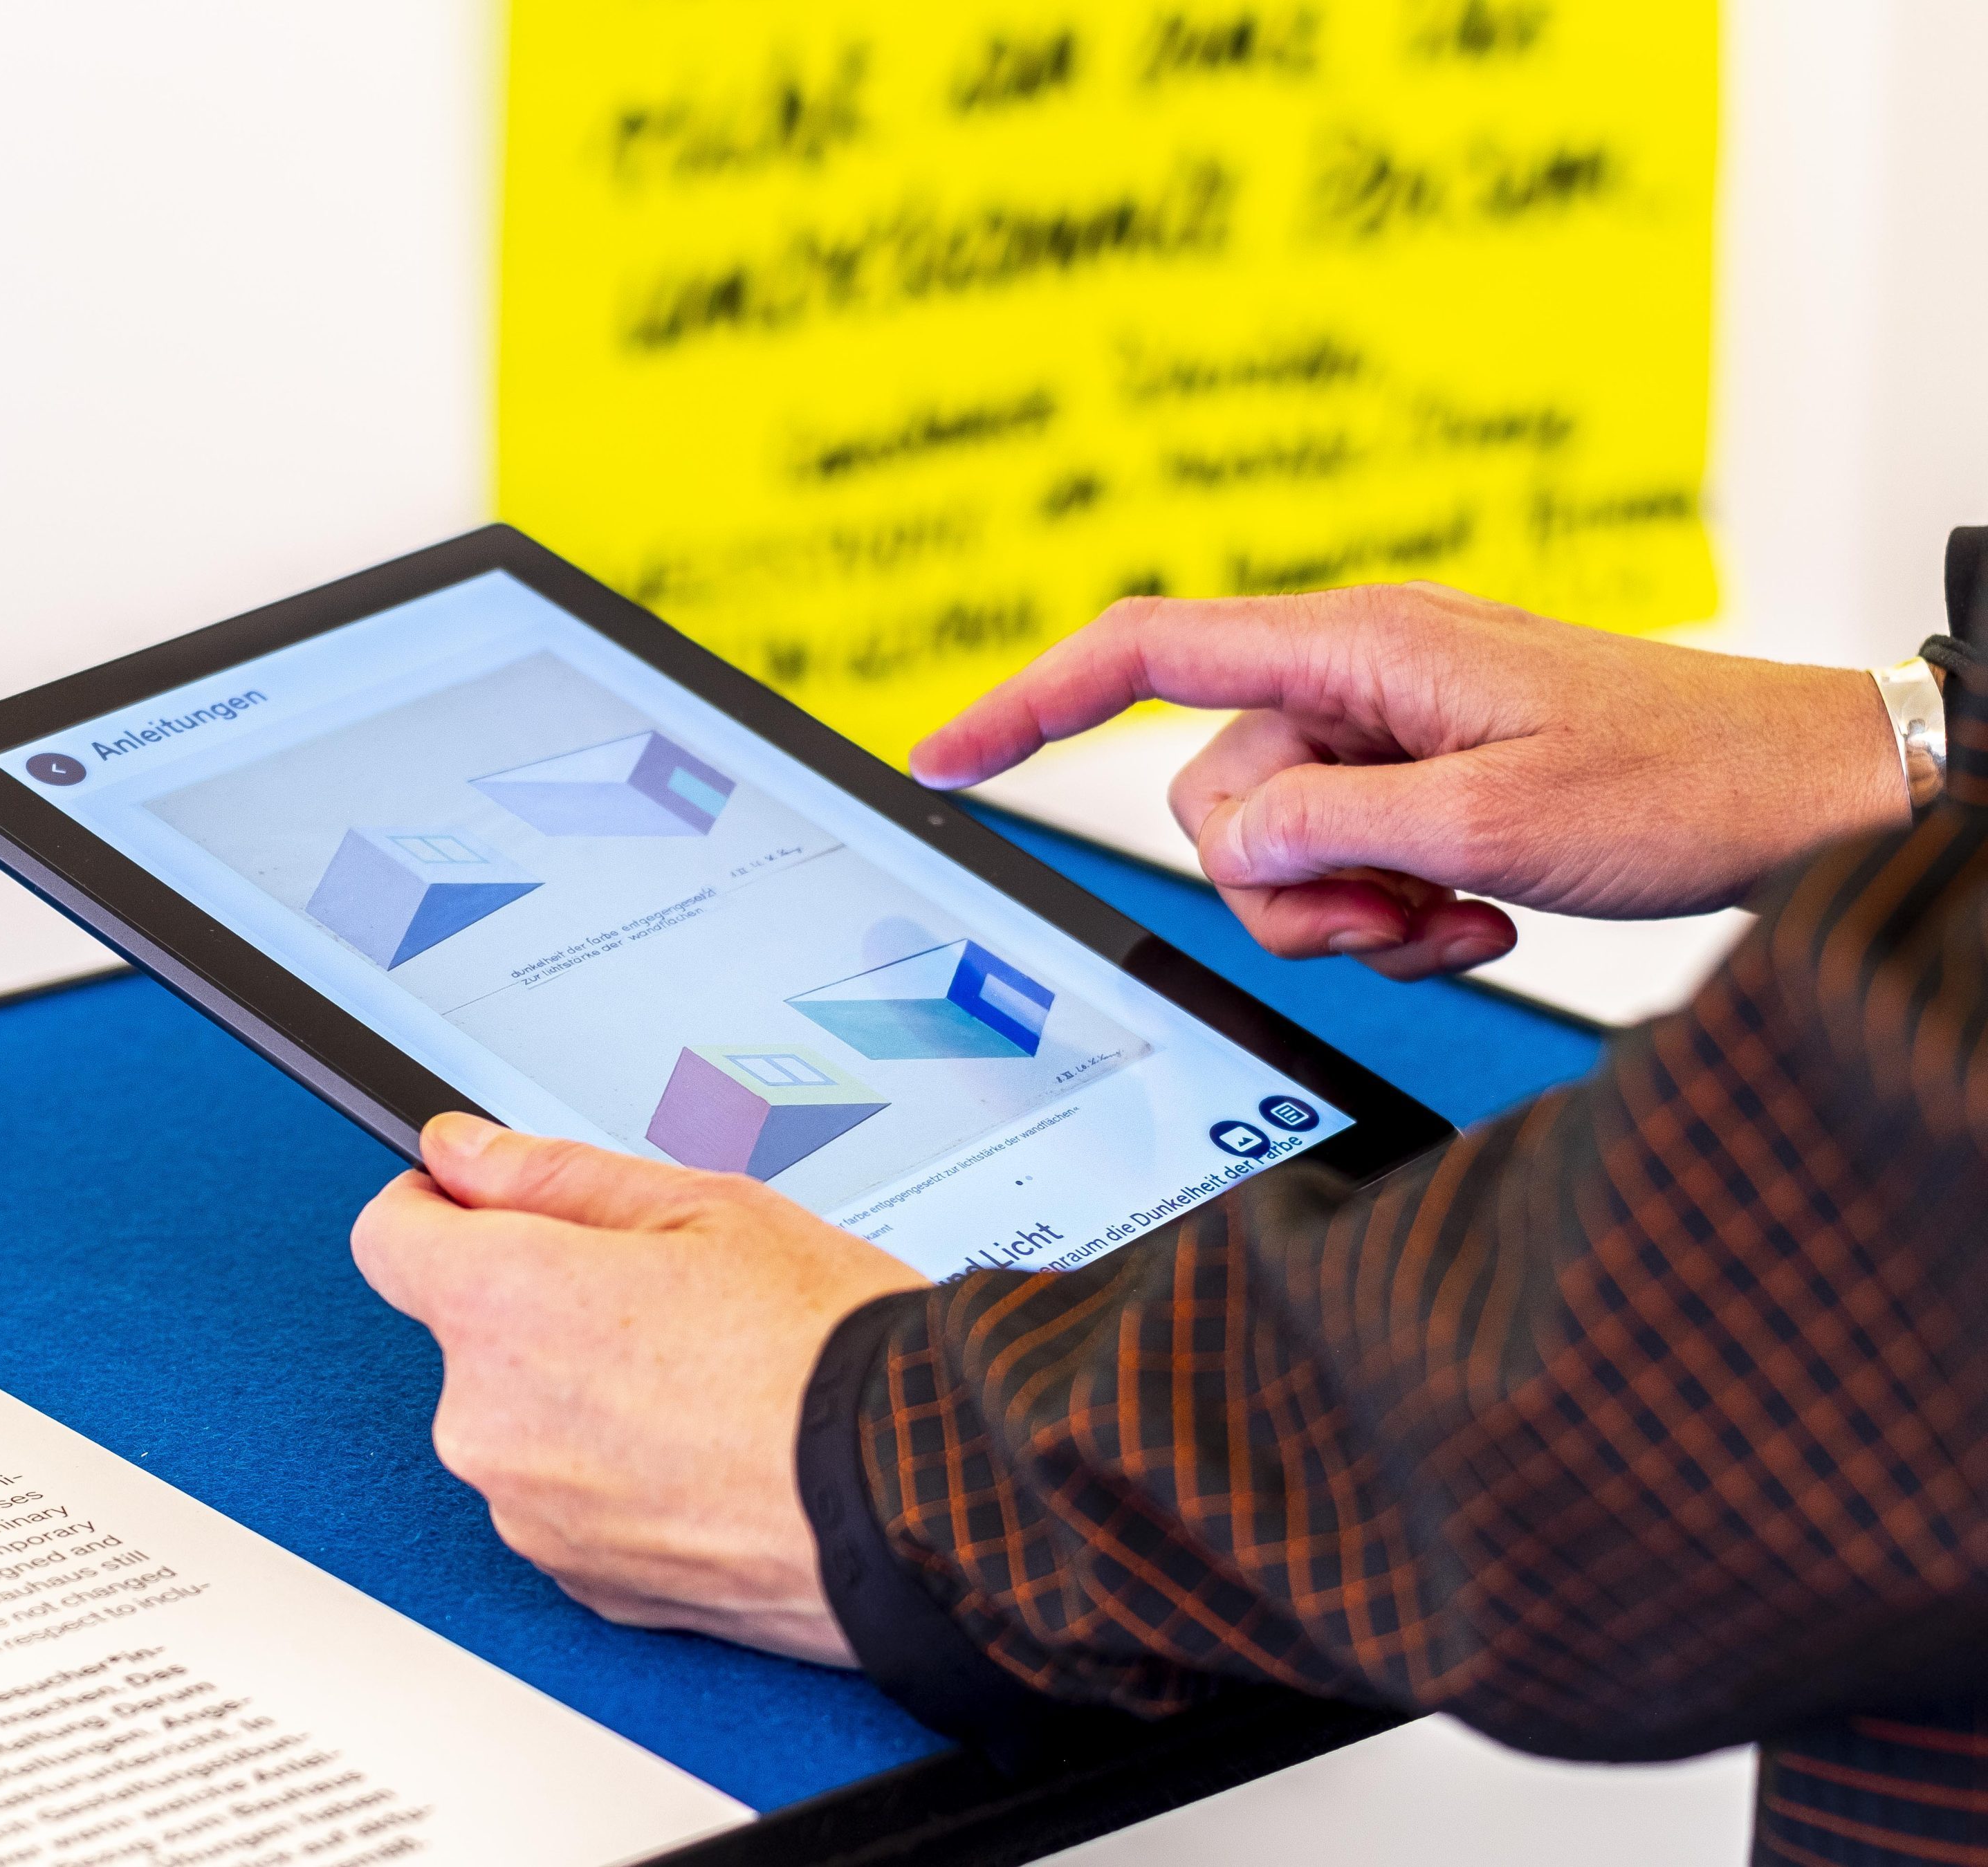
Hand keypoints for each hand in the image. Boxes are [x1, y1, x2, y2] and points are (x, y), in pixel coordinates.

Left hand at [350, 1114, 927, 1665]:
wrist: (917, 1495)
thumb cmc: (826, 1350)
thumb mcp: (701, 1205)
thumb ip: (552, 1175)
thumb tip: (461, 1155)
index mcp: (503, 1306)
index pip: (387, 1237)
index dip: (436, 1208)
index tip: (481, 1205)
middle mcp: (488, 1420)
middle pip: (466, 1337)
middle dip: (540, 1309)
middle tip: (662, 1298)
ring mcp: (528, 1512)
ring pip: (520, 1423)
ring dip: (580, 1398)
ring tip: (705, 1382)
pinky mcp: (579, 1580)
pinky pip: (566, 1501)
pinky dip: (617, 1476)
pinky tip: (708, 1453)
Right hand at [911, 583, 1910, 979]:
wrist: (1809, 791)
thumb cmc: (1683, 784)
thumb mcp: (1490, 826)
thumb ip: (1329, 831)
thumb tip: (1228, 841)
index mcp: (1358, 648)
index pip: (1143, 652)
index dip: (1025, 703)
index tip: (942, 756)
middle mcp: (1358, 678)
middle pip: (1213, 796)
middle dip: (1287, 887)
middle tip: (1398, 916)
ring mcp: (1390, 733)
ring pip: (1276, 848)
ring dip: (1353, 913)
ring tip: (1459, 915)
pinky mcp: (1423, 782)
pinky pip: (1343, 865)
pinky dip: (1397, 912)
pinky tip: (1482, 913)